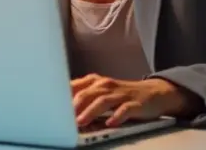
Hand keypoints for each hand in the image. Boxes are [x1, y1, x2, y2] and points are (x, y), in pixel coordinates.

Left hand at [70, 74, 201, 127]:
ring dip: (90, 111)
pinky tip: (110, 123)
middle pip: (87, 93)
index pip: (75, 87)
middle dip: (74, 106)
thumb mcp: (100, 92)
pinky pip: (125, 110)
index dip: (62, 97)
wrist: (155, 93)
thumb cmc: (122, 95)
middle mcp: (107, 85)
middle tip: (62, 119)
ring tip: (80, 122)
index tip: (50, 107)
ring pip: (103, 101)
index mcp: (96, 82)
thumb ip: (81, 96)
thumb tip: (57, 107)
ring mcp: (122, 94)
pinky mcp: (136, 104)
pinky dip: (117, 116)